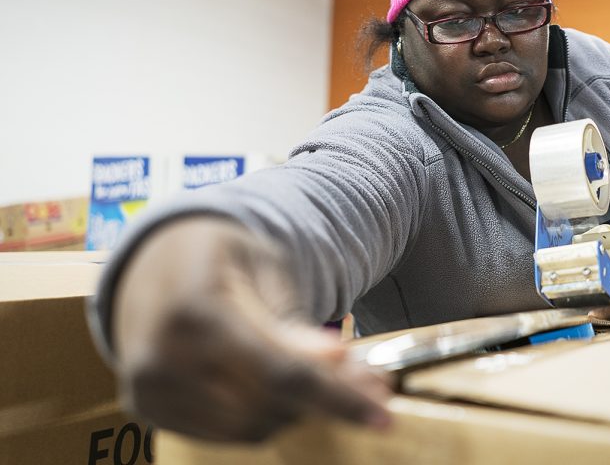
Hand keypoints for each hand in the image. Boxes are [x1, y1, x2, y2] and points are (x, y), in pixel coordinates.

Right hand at [113, 217, 391, 441]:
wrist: (152, 260)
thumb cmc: (220, 256)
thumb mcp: (264, 269)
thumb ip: (294, 322)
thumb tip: (338, 364)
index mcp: (196, 309)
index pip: (280, 372)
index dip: (336, 397)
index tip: (382, 413)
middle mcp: (163, 356)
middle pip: (267, 405)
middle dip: (325, 400)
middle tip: (367, 385)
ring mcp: (149, 389)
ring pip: (248, 427)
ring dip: (294, 411)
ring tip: (320, 379)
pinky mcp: (147, 408)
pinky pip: (222, 433)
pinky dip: (260, 416)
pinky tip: (278, 388)